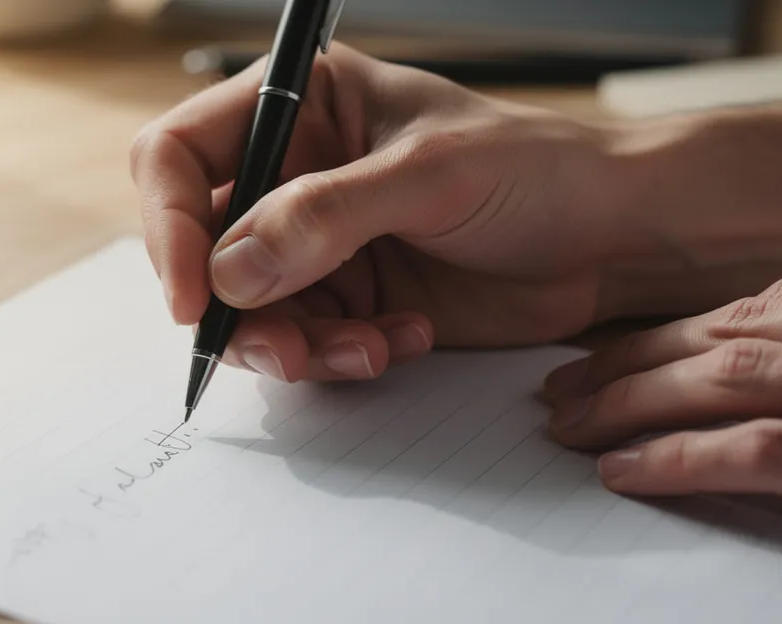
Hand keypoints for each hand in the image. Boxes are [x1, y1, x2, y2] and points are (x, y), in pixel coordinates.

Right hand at [131, 45, 639, 381]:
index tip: (197, 296)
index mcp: (302, 107)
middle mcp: (295, 174)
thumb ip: (325, 216)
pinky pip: (304, 344)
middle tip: (288, 348)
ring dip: (295, 346)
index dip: (170, 226)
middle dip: (238, 309)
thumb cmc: (539, 171)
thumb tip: (230, 271)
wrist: (611, 240)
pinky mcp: (349, 300)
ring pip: (249, 311)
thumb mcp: (429, 177)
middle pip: (203, 249)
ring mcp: (318, 244)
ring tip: (366, 350)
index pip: (180, 156)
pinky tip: (402, 341)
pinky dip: (340, 358)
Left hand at [544, 254, 781, 549]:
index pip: (765, 308)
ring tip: (571, 426)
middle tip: (563, 389)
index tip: (612, 354)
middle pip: (733, 337)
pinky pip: (773, 452)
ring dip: (635, 401)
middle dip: (633, 362)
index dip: (674, 332)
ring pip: (736, 381)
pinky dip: (686, 457)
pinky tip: (625, 469)